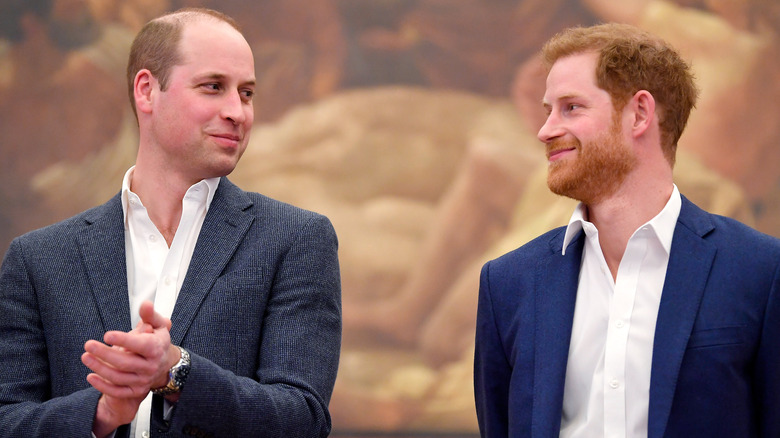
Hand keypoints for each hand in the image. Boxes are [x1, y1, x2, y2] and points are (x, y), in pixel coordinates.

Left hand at [82, 301, 180, 435]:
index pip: (141, 345)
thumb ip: (150, 315)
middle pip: (125, 362)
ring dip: (99, 368)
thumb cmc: (157, 341)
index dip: (124, 340)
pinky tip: (90, 376)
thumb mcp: (158, 325)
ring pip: (118, 377)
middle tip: (89, 345)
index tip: (107, 335)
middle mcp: (151, 366)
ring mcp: (143, 380)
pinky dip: (103, 386)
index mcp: (156, 349)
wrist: (165, 364)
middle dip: (105, 354)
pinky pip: (118, 391)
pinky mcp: (136, 391)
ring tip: (85, 357)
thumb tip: (146, 304)